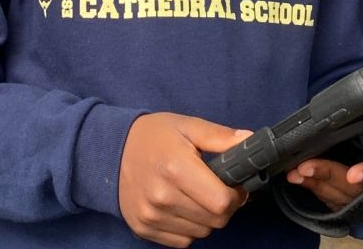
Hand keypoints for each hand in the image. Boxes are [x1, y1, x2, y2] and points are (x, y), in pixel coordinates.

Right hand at [119, 112, 250, 246]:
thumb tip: (251, 141)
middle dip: (224, 206)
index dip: (236, 195)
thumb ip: (220, 136)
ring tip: (196, 194)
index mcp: (176, 167)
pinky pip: (182, 240)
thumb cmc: (154, 135)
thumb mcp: (187, 126)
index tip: (234, 184)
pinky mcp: (144, 228)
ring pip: (201, 233)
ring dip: (206, 218)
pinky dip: (189, 227)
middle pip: (215, 221)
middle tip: (216, 188)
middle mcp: (162, 196)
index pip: (222, 202)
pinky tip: (182, 205)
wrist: (111, 149)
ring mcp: (151, 216)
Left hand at [285, 143, 362, 211]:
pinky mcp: (344, 204)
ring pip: (333, 194)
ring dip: (313, 184)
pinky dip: (311, 189)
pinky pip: (326, 199)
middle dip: (325, 174)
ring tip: (294, 173)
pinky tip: (297, 179)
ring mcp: (356, 200)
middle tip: (304, 167)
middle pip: (347, 185)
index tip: (353, 174)